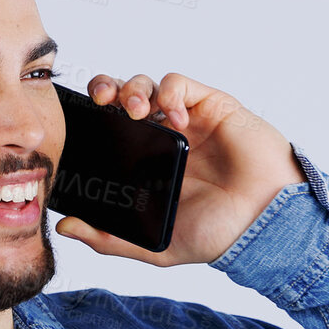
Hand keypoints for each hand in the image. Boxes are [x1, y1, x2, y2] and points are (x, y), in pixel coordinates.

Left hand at [55, 72, 305, 265]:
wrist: (263, 224)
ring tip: (138, 111)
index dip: (92, 119)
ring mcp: (188, 120)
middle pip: (123, 97)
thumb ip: (110, 239)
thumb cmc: (219, 233)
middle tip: (102, 102)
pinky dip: (170, 94)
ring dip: (134, 89)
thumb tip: (66, 228)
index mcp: (147, 163)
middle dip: (106, 89)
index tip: (79, 125)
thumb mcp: (155, 243)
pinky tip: (176, 120)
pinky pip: (180, 84)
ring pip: (148, 85)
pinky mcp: (211, 106)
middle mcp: (164, 138)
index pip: (110, 129)